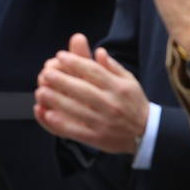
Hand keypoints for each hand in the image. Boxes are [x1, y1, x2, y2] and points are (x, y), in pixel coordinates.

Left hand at [34, 33, 149, 153]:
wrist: (148, 134)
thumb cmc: (133, 102)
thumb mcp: (129, 81)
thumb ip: (112, 67)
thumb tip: (99, 51)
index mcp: (119, 88)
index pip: (94, 72)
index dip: (76, 62)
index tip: (60, 55)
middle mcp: (112, 104)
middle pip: (83, 90)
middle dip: (61, 80)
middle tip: (45, 72)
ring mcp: (104, 122)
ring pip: (77, 110)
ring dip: (56, 100)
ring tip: (41, 91)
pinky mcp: (98, 138)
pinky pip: (76, 130)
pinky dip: (61, 123)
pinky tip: (47, 114)